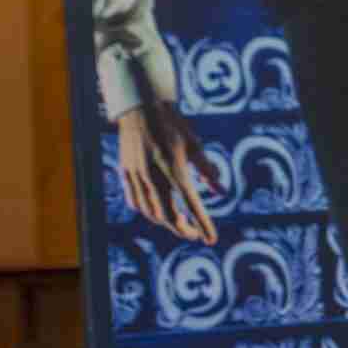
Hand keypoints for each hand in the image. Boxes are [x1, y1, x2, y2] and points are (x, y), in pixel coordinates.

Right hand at [116, 100, 223, 242]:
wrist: (140, 108)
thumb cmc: (173, 126)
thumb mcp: (195, 146)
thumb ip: (208, 171)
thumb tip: (222, 191)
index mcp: (175, 168)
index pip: (192, 204)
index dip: (203, 224)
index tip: (211, 239)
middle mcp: (154, 175)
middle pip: (168, 215)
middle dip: (183, 229)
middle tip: (194, 234)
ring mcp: (136, 175)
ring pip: (150, 212)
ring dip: (166, 222)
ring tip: (180, 222)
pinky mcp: (125, 172)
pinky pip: (135, 200)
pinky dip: (147, 211)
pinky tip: (157, 211)